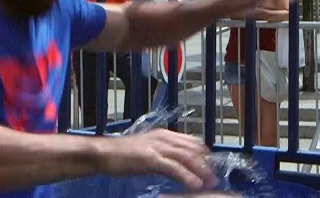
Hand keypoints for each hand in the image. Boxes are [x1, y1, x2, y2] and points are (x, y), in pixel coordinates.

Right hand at [96, 129, 217, 190]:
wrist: (105, 153)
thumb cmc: (124, 155)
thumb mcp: (149, 152)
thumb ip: (165, 157)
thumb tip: (180, 167)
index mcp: (164, 134)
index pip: (190, 141)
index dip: (203, 153)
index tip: (211, 165)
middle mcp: (164, 138)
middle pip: (192, 149)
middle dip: (205, 164)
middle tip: (215, 177)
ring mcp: (157, 147)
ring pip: (186, 157)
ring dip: (200, 170)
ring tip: (209, 182)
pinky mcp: (151, 158)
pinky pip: (173, 167)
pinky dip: (186, 176)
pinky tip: (194, 184)